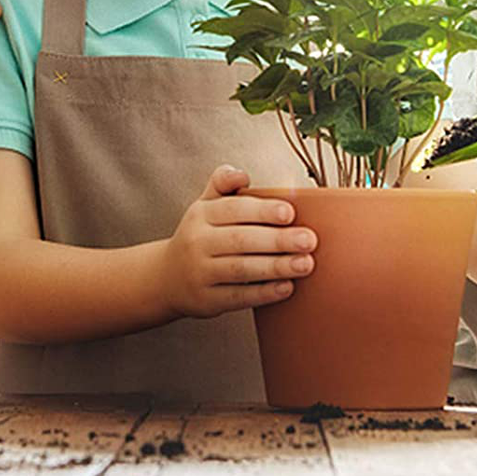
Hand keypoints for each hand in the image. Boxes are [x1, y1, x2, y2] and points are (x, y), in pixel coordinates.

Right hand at [161, 165, 316, 318]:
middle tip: (308, 240)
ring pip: (242, 269)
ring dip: (276, 267)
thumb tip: (242, 175)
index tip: (290, 213)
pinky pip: (239, 296)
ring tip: (305, 264)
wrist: (168, 277)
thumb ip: (223, 184)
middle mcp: (198, 242)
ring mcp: (201, 272)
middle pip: (241, 239)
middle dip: (277, 240)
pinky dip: (264, 293)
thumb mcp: (204, 206)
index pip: (233, 209)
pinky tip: (286, 287)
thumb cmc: (198, 236)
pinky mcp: (207, 300)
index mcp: (201, 214)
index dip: (262, 211)